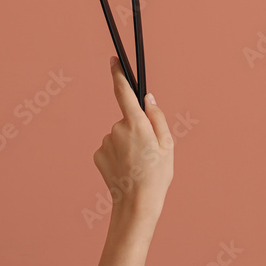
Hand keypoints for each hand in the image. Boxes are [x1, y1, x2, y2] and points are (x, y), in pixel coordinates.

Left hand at [93, 57, 173, 229]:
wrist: (136, 205)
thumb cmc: (157, 175)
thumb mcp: (167, 145)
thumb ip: (157, 117)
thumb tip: (148, 99)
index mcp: (137, 124)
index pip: (123, 91)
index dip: (118, 73)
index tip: (113, 60)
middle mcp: (117, 129)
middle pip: (127, 120)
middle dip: (136, 129)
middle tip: (147, 152)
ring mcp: (106, 142)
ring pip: (119, 135)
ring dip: (127, 144)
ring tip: (137, 164)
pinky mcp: (97, 154)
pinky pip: (110, 148)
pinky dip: (117, 155)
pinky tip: (125, 169)